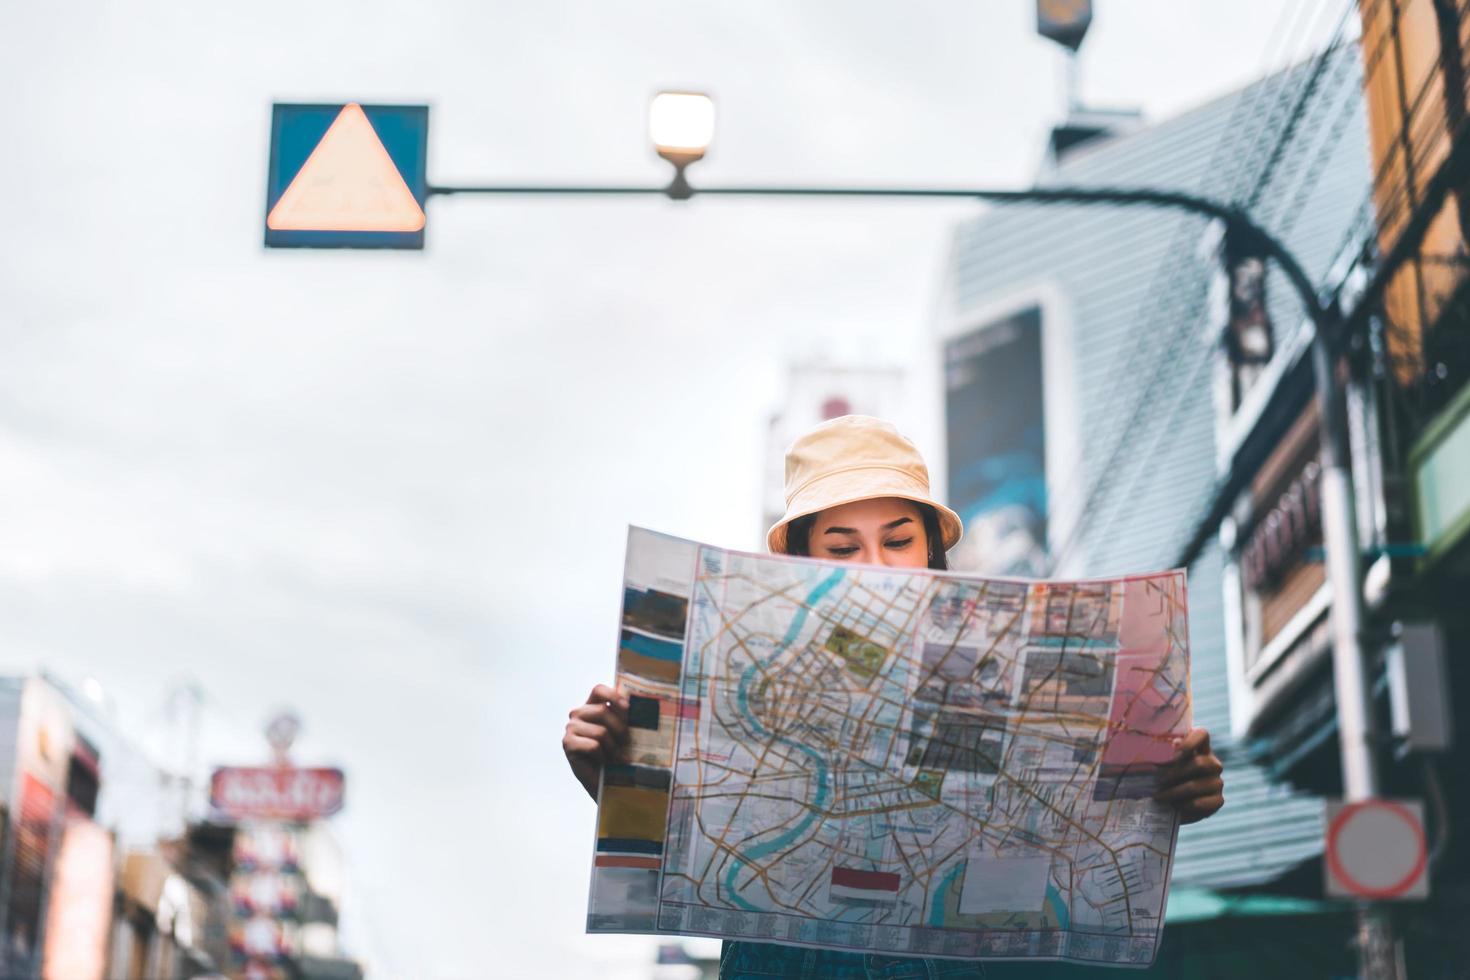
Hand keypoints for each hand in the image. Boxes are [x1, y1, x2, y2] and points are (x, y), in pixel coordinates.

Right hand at [563, 683, 629, 801]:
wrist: (607, 781)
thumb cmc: (617, 754)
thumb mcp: (623, 731)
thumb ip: (626, 716)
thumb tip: (642, 706)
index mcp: (591, 705)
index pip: (599, 690)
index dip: (614, 696)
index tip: (628, 709)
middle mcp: (578, 713)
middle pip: (603, 711)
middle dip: (620, 729)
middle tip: (627, 744)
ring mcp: (571, 728)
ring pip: (601, 731)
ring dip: (613, 748)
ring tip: (615, 757)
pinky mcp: (568, 744)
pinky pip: (593, 746)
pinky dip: (603, 757)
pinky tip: (603, 763)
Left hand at [1154, 727, 1223, 824]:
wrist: (1174, 806)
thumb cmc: (1166, 779)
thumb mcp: (1164, 766)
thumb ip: (1166, 755)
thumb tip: (1168, 746)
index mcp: (1200, 749)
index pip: (1203, 734)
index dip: (1191, 741)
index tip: (1175, 750)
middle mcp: (1212, 764)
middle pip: (1200, 763)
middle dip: (1177, 772)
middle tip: (1159, 780)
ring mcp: (1217, 782)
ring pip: (1197, 785)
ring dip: (1175, 792)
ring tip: (1159, 797)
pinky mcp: (1218, 800)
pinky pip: (1202, 803)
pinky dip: (1184, 806)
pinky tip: (1174, 807)